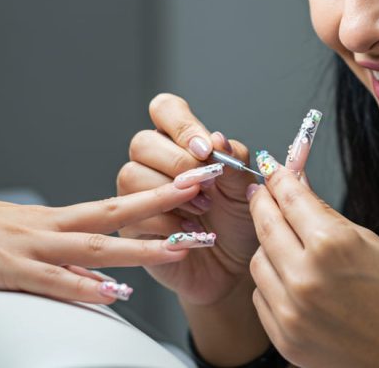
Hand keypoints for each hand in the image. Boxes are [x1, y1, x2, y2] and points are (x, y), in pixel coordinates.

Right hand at [0, 178, 207, 304]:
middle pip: (119, 211)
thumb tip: (92, 270)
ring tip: (181, 246)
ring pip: (96, 244)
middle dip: (168, 200)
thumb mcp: (16, 237)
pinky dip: (84, 286)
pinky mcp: (7, 269)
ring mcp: (30, 246)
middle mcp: (49, 226)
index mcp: (53, 218)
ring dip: (141, 245)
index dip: (157, 196)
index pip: (116, 204)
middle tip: (209, 187)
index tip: (194, 185)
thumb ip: (55, 252)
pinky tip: (113, 291)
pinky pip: (53, 279)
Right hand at [117, 93, 260, 305]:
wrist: (233, 268)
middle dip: (178, 163)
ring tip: (203, 210)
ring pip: (132, 175)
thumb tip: (217, 139)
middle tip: (208, 186)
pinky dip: (168, 221)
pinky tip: (193, 232)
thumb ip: (234, 161)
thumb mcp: (246, 188)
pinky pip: (135, 214)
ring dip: (172, 192)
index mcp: (180, 142)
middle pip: (143, 142)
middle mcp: (153, 163)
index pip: (165, 109)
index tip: (206, 149)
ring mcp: (137, 194)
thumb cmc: (237, 222)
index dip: (182, 125)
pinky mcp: (132, 225)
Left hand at [247, 153, 378, 367]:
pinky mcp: (286, 340)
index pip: (290, 197)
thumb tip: (300, 188)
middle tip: (264, 193)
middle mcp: (306, 278)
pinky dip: (272, 284)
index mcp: (333, 246)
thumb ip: (328, 216)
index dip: (280, 179)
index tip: (275, 171)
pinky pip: (262, 298)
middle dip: (264, 203)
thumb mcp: (374, 244)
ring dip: (268, 247)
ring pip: (257, 263)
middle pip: (266, 225)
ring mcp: (292, 313)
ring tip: (287, 243)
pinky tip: (293, 280)